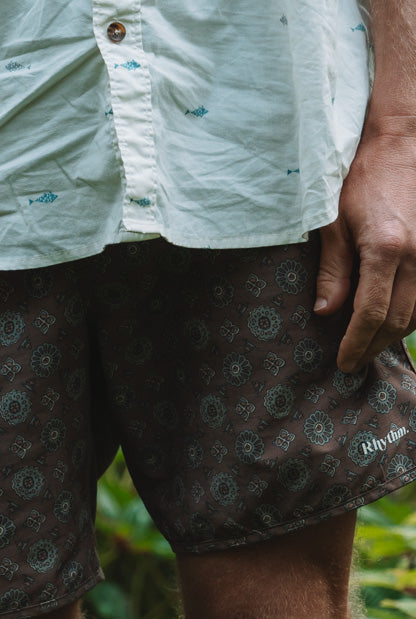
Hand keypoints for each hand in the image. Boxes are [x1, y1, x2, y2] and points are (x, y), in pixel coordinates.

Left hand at [316, 120, 415, 372]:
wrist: (403, 142)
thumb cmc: (363, 178)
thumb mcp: (334, 223)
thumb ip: (333, 270)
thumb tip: (326, 312)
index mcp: (385, 249)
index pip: (370, 314)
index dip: (356, 344)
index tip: (344, 363)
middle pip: (397, 320)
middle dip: (373, 346)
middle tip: (354, 361)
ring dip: (393, 335)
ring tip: (370, 346)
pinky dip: (412, 315)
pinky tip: (394, 321)